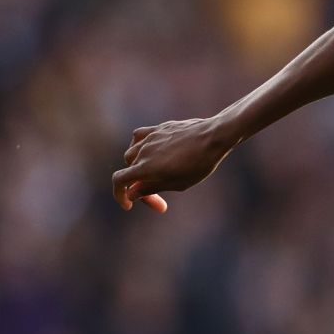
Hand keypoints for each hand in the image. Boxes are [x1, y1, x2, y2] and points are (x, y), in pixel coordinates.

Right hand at [111, 116, 239, 211]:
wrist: (213, 137)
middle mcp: (143, 151)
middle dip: (140, 187)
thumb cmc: (199, 164)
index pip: (119, 180)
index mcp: (146, 167)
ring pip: (131, 155)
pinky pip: (138, 137)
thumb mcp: (177, 183)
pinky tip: (148, 153)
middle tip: (160, 200)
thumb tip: (131, 193)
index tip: (129, 205)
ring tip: (157, 176)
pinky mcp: (157, 129)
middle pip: (129, 171)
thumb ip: (151, 188)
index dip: (119, 195)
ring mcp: (149, 138)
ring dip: (138, 168)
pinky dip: (139, 148)